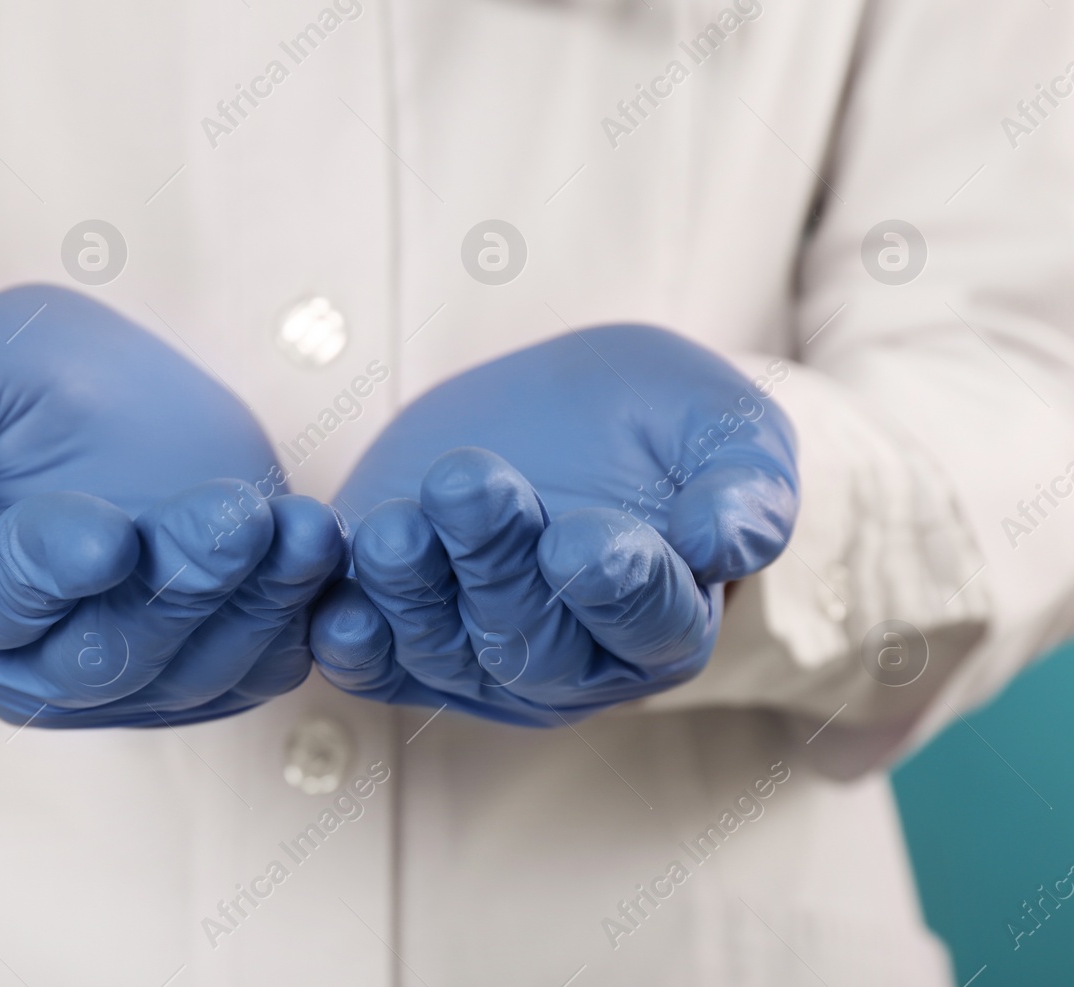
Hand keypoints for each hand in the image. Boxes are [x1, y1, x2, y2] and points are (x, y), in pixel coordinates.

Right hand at [0, 285, 343, 725]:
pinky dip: (294, 619)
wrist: (93, 406)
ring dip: (254, 603)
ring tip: (301, 526)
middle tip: (235, 516)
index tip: (106, 534)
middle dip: (178, 586)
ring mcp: (120, 684)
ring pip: (191, 670)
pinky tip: (322, 554)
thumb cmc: (4, 385)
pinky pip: (253, 668)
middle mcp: (27, 666)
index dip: (47, 572)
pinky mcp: (201, 672)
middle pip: (106, 653)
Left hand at [309, 325, 798, 726]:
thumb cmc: (659, 423)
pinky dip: (351, 646)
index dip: (618, 588)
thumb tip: (734, 542)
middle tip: (468, 486)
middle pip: (534, 640)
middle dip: (495, 566)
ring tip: (395, 531)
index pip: (648, 623)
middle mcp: (572, 659)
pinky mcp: (403, 633)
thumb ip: (744, 484)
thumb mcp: (723, 427)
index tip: (586, 539)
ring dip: (412, 597)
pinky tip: (329, 612)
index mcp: (664, 617)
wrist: (563, 412)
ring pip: (446, 649)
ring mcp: (481, 656)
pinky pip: (374, 661)